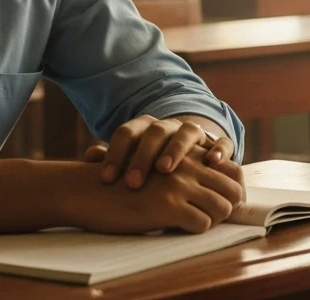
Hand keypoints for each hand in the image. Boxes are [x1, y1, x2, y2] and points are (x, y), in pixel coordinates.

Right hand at [62, 155, 244, 234]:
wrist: (88, 190)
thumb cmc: (121, 183)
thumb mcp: (155, 167)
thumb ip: (181, 170)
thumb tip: (210, 189)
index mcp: (186, 153)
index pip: (232, 170)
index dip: (234, 190)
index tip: (223, 203)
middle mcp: (188, 164)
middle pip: (233, 189)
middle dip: (228, 208)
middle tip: (211, 218)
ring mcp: (180, 184)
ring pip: (223, 207)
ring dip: (213, 220)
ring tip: (193, 223)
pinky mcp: (169, 205)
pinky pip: (202, 224)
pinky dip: (194, 230)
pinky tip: (176, 227)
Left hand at [91, 115, 237, 189]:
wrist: (190, 148)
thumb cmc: (153, 161)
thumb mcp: (133, 159)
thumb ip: (112, 158)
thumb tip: (88, 157)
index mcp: (144, 128)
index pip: (127, 133)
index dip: (115, 154)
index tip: (107, 179)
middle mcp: (169, 126)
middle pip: (155, 133)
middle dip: (142, 156)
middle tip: (133, 182)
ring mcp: (194, 133)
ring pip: (186, 133)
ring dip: (175, 149)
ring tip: (165, 170)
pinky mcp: (217, 143)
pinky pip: (221, 142)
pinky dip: (218, 150)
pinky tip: (212, 162)